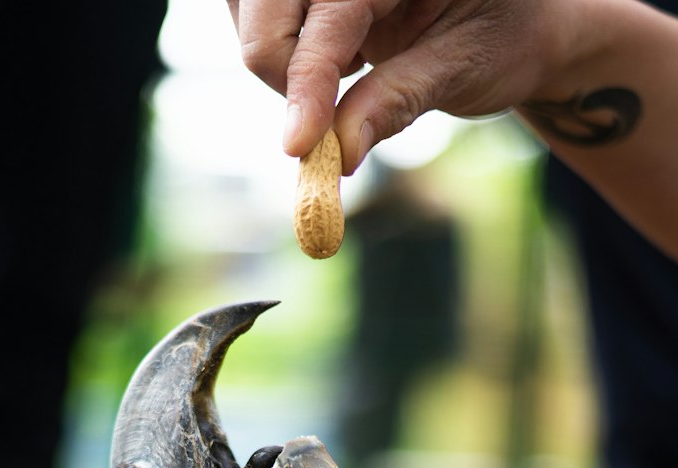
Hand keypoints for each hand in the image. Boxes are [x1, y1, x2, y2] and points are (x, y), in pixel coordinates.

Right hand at [228, 0, 577, 169]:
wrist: (518, 20)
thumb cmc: (502, 38)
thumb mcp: (462, 71)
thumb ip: (395, 103)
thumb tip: (337, 154)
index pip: (329, 15)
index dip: (307, 82)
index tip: (298, 145)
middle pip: (265, 2)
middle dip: (279, 66)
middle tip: (315, 118)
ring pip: (248, 4)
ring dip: (273, 55)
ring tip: (333, 75)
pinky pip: (253, 8)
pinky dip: (273, 45)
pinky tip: (322, 57)